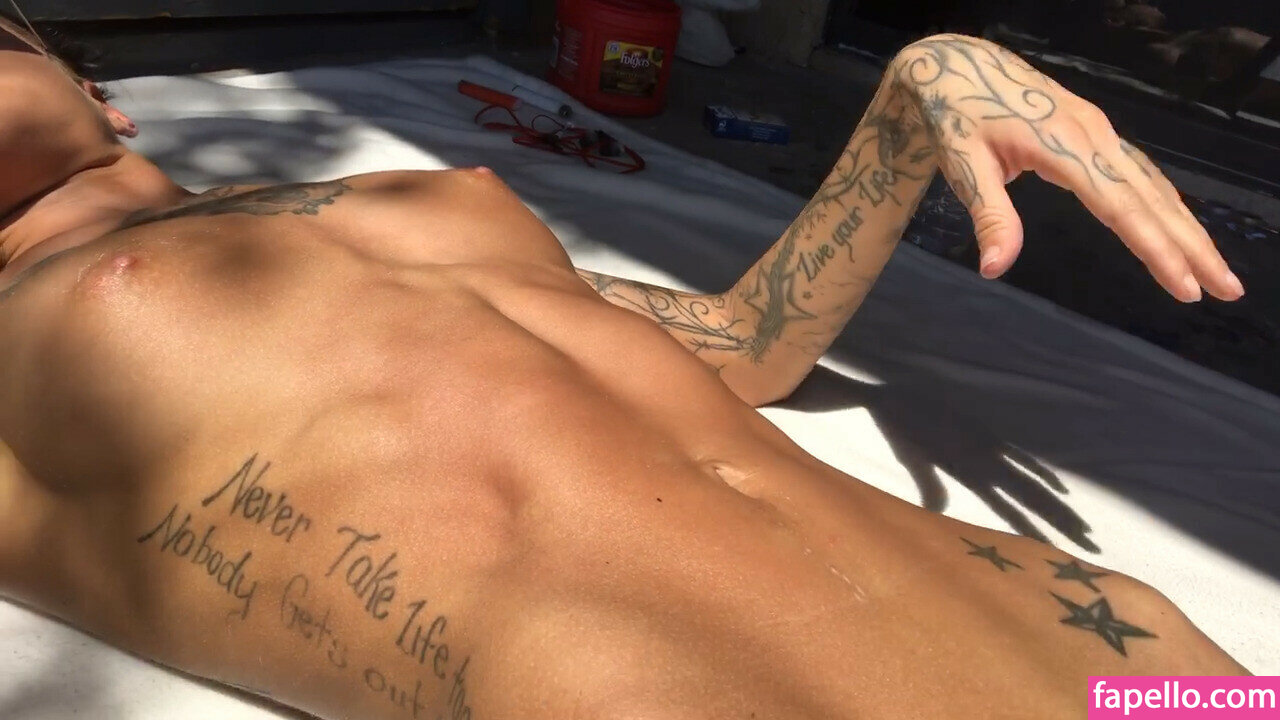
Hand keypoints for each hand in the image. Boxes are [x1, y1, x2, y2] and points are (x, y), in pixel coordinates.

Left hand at [890, 34, 1244, 302]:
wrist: (957, 68)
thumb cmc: (955, 117)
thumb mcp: (963, 166)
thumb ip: (988, 215)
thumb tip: (995, 268)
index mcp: (1065, 146)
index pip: (1121, 207)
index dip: (1154, 249)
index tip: (1184, 285)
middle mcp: (1094, 137)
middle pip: (1153, 199)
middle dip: (1193, 246)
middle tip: (1227, 289)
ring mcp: (1099, 132)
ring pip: (1154, 186)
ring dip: (1187, 229)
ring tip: (1215, 271)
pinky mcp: (1095, 133)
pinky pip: (1140, 174)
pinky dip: (1164, 206)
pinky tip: (1178, 230)